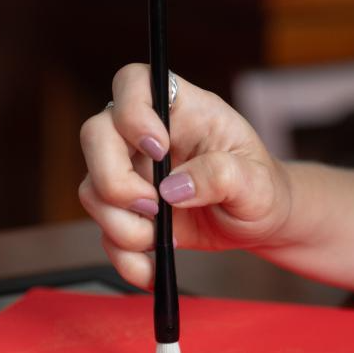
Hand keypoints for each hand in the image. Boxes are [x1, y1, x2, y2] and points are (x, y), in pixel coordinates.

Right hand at [78, 64, 292, 288]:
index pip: (134, 83)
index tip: (158, 147)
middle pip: (95, 135)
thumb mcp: (257, 181)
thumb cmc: (262, 187)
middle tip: (154, 205)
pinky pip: (104, 232)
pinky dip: (124, 257)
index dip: (132, 111)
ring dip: (121, 225)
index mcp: (182, 110)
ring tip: (162, 238)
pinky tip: (151, 270)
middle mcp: (145, 136)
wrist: (259, 223)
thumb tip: (174, 188)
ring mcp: (131, 173)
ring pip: (91, 189)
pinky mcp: (127, 211)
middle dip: (114, 179)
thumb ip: (222, 175)